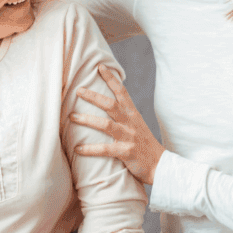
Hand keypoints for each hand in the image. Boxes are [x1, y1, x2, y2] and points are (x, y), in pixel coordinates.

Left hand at [71, 64, 164, 184]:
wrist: (160, 165)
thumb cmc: (145, 145)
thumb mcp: (137, 125)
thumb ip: (124, 116)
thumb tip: (108, 105)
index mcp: (133, 114)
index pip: (122, 92)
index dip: (111, 79)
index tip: (100, 67)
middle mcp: (130, 123)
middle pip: (110, 105)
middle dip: (93, 96)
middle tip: (78, 90)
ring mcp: (128, 137)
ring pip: (105, 125)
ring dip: (87, 120)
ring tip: (72, 117)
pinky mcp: (125, 152)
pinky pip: (104, 149)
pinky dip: (90, 149)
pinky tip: (77, 149)